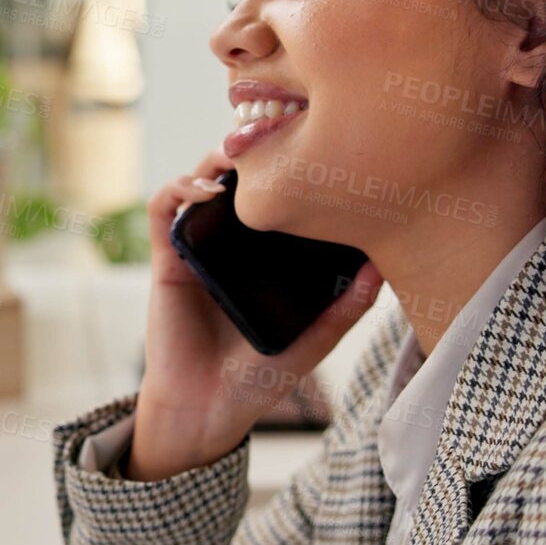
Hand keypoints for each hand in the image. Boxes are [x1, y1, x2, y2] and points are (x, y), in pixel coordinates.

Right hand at [130, 148, 383, 479]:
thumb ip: (344, 310)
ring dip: (215, 159)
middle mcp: (231, 247)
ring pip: (201, 183)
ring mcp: (197, 249)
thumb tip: (382, 270)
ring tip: (239, 154)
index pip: (277, 200)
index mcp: (265, 259)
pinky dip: (179, 188)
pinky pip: (164, 211)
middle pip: (239, 181)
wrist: (207, 410)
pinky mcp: (167, 261)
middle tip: (277, 134)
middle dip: (253, 150)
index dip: (289, 168)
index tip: (315, 149)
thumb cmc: (256, 380)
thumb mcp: (312, 341)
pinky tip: (206, 189)